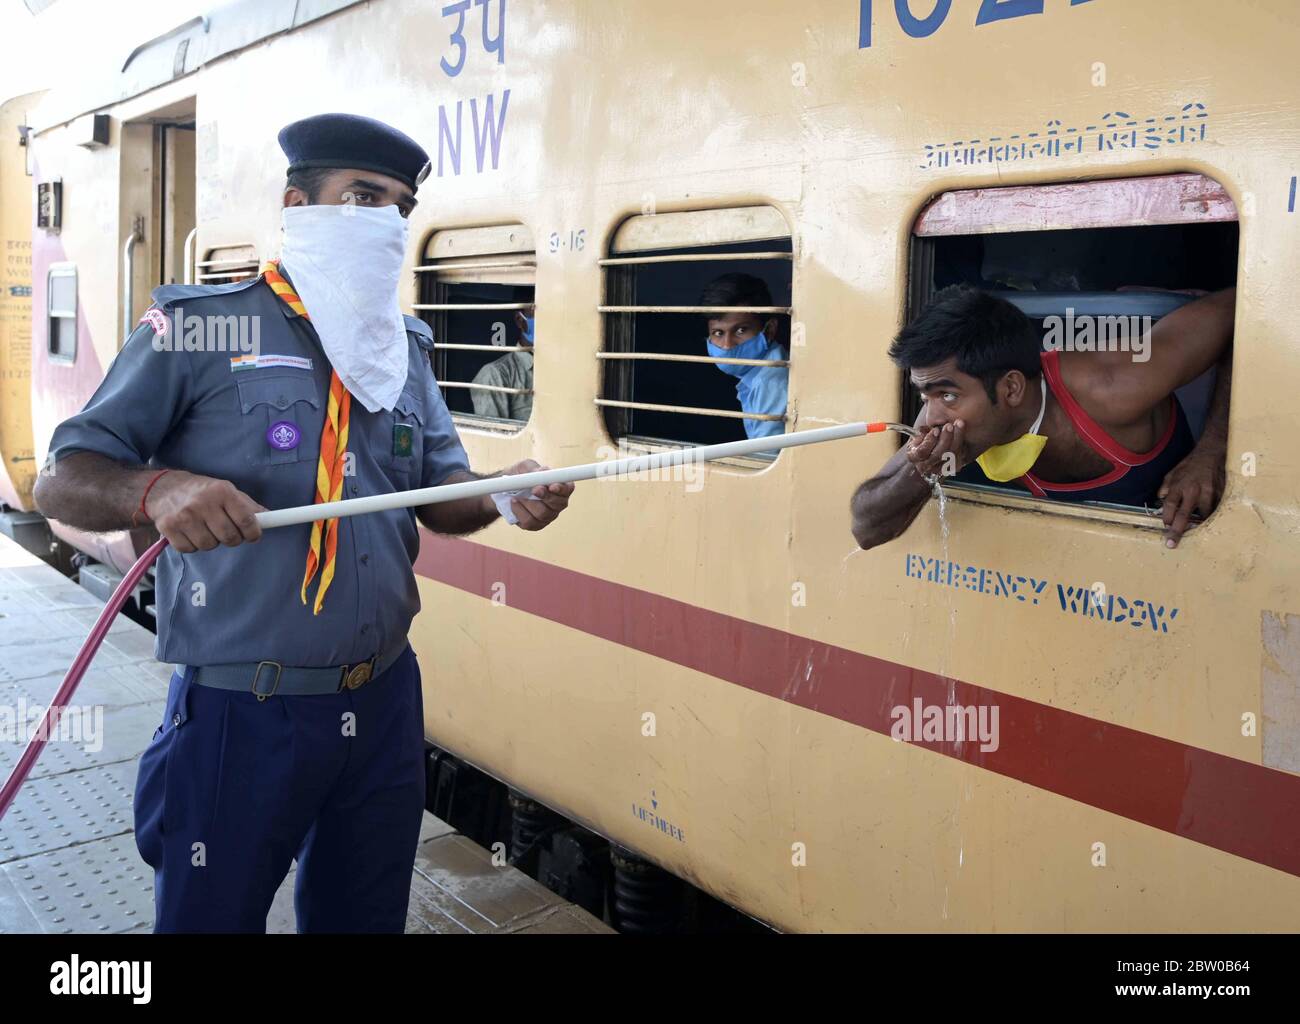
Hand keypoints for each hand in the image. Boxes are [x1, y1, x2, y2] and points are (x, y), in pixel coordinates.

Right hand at [147, 470, 265, 551]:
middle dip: (233, 539)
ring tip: (206, 528)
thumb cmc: (202, 492)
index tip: (253, 535)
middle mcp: (202, 503)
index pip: (246, 520)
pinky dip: (193, 545)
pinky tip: (191, 532)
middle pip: (229, 537)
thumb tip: (271, 518)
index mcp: (222, 492)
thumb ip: (248, 506)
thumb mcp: (227, 491)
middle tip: (228, 532)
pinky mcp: (168, 528)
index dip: (253, 533)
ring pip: (209, 545)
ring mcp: (184, 516)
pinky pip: (190, 549)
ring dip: (212, 541)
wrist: (163, 489)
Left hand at [497, 459, 573, 530]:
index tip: (552, 486)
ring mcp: (548, 516)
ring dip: (528, 503)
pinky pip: (529, 522)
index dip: (561, 489)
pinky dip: (519, 511)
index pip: (567, 489)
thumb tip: (540, 474)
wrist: (506, 488)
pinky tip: (514, 502)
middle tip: (534, 490)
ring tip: (517, 495)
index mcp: (560, 486)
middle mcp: (558, 503)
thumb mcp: (526, 467)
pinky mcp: (535, 525)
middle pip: (558, 504)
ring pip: (542, 513)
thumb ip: (534, 469)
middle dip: (545, 496)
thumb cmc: (521, 475)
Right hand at [905, 421, 966, 481]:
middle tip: (949, 425)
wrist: (933, 451)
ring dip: (956, 439)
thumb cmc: (925, 440)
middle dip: (945, 439)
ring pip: (950, 456)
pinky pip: (959, 457)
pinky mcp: (951, 468)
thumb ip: (922, 432)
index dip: (930, 441)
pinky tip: (962, 434)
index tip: (936, 430)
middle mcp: (925, 466)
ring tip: (959, 425)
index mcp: (914, 456)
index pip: (922, 452)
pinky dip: (962, 445)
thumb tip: (925, 430)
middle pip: (937, 455)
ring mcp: (938, 469)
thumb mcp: (919, 435)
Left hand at [1157, 448, 1223, 548]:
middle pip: (1184, 516)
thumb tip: (1159, 500)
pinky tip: (1210, 518)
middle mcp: (1193, 491)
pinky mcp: (1221, 494)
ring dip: (1198, 524)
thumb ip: (1165, 488)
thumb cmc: (1190, 464)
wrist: (1211, 453)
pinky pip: (1215, 509)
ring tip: (1196, 532)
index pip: (1170, 506)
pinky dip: (1211, 515)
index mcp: (1179, 486)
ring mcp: (1208, 493)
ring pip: (1203, 515)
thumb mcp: (1172, 473)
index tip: (1165, 527)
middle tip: (1172, 544)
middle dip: (1177, 531)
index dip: (1167, 518)